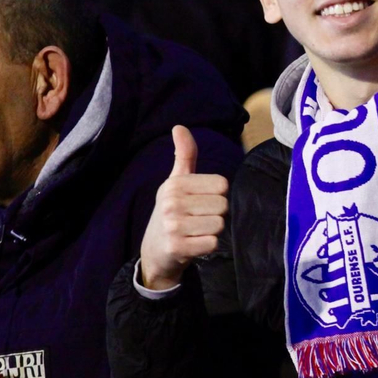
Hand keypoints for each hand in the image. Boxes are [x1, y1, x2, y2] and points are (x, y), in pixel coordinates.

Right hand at [138, 126, 228, 290]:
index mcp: (175, 183)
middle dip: (215, 215)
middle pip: (223, 205)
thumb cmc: (172, 213)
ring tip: (195, 232)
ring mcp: (173, 225)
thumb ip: (184, 155)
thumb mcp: (176, 182)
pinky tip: (194, 244)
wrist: (155, 251)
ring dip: (212, 231)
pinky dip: (208, 246)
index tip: (200, 202)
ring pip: (219, 225)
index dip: (217, 196)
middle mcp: (172, 202)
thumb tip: (180, 126)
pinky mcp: (177, 247)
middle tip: (197, 220)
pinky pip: (212, 243)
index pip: (222, 185)